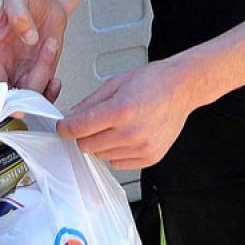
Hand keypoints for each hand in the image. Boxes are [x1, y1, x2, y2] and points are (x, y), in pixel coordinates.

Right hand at [0, 0, 66, 101]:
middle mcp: (6, 67)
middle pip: (11, 99)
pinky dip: (51, 93)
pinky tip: (56, 80)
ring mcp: (23, 73)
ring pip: (29, 98)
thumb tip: (28, 36)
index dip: (2, 97)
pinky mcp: (39, 74)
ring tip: (50, 46)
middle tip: (41, 71)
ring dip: (43, 79)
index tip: (16, 96)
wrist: (47, 0)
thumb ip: (19, 14)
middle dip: (27, 94)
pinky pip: (42, 95)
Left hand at [56, 60, 197, 170]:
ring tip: (116, 125)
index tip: (63, 126)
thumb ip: (89, 103)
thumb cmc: (152, 81)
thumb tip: (70, 117)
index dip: (65, 127)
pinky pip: (118, 163)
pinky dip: (116, 152)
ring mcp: (142, 148)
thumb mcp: (115, 83)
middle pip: (87, 145)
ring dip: (101, 143)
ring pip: (101, 156)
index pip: (78, 128)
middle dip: (84, 134)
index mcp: (121, 110)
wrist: (182, 88)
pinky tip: (126, 136)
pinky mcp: (150, 157)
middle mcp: (132, 132)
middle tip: (94, 122)